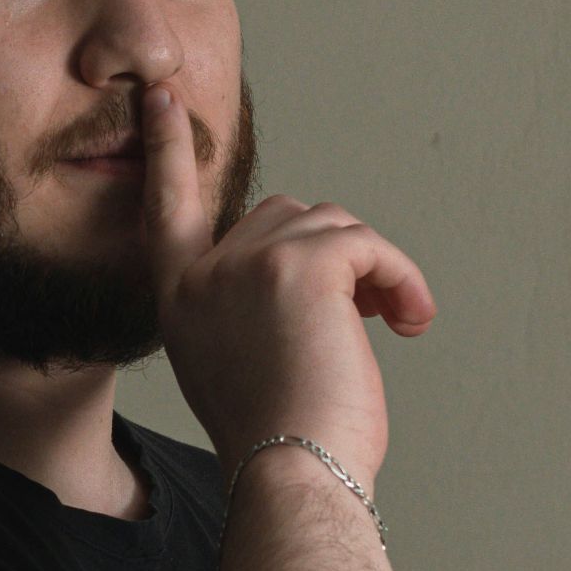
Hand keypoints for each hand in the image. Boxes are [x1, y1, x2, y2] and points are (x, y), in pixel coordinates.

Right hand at [140, 82, 436, 486]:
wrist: (292, 474)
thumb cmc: (279, 439)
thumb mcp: (234, 363)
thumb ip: (244, 305)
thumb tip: (300, 275)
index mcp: (180, 298)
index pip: (166, 205)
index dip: (165, 148)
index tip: (161, 96)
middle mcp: (204, 273)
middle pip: (285, 214)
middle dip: (332, 255)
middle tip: (366, 314)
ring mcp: (248, 263)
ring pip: (332, 226)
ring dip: (374, 271)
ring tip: (391, 325)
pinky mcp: (301, 265)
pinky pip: (368, 245)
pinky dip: (401, 279)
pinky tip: (409, 323)